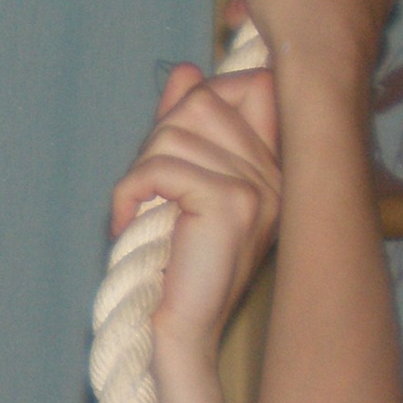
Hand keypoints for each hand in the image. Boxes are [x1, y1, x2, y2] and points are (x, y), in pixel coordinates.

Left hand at [109, 62, 279, 354]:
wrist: (179, 332)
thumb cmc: (173, 263)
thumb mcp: (176, 184)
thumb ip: (184, 128)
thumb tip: (187, 70)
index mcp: (274, 167)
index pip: (251, 83)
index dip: (201, 96)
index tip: (167, 139)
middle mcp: (277, 174)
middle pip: (202, 102)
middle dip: (157, 137)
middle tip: (145, 189)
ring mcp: (260, 188)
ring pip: (175, 133)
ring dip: (139, 171)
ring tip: (140, 212)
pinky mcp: (232, 205)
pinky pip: (161, 169)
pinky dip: (128, 193)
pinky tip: (125, 223)